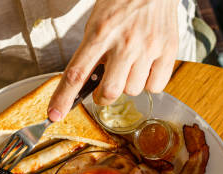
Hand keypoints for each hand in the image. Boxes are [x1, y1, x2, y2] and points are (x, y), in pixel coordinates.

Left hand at [48, 0, 178, 120]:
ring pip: (132, 90)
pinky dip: (148, 83)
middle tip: (103, 88)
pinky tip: (145, 66)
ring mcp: (147, 48)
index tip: (55, 114)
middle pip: (109, 91)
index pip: (76, 73)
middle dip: (103, 97)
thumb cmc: (122, 1)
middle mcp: (124, 42)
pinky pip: (155, 86)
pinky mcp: (168, 51)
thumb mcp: (97, 21)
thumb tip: (83, 83)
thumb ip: (90, 51)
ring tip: (129, 65)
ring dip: (127, 85)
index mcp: (100, 32)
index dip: (64, 98)